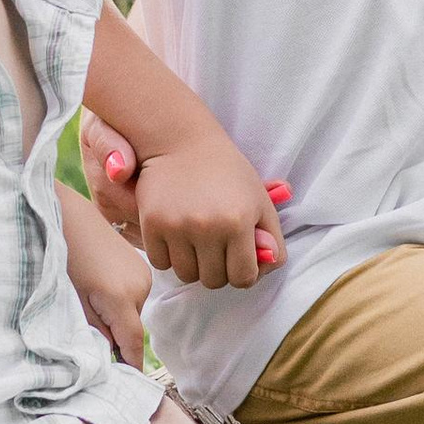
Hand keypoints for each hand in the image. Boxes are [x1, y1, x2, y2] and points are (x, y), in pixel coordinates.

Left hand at [59, 184, 150, 365]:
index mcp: (122, 298)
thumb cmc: (61, 256)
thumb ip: (93, 331)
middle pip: (132, 329)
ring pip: (133, 312)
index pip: (133, 345)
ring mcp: (144, 273)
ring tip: (89, 309)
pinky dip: (119, 301)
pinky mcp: (140, 264)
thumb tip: (110, 355)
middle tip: (91, 345)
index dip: (130, 367)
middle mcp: (141, 287)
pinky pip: (133, 295)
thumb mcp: (73, 300)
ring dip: (117, 319)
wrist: (65, 213)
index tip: (124, 385)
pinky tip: (98, 290)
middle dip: (116, 340)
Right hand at [79, 113, 290, 275]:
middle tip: (216, 246)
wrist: (182, 142)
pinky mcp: (151, 224)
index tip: (238, 257)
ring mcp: (177, 227)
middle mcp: (208, 226)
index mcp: (239, 220)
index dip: (243, 271)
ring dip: (192, 264)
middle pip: (214, 281)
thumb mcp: (259, 200)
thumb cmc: (227, 172)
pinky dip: (169, 255)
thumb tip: (267, 265)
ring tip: (196, 240)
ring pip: (187, 275)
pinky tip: (176, 235)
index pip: (244, 278)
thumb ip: (272, 237)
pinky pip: (161, 263)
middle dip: (218, 268)